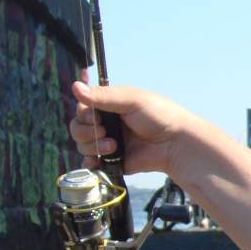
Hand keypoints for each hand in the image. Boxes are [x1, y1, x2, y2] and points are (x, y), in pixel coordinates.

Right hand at [69, 82, 195, 177]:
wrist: (176, 143)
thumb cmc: (159, 115)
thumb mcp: (131, 100)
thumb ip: (103, 96)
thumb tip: (75, 86)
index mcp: (110, 106)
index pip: (82, 108)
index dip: (84, 114)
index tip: (94, 116)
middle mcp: (107, 123)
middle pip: (78, 127)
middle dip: (86, 131)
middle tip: (103, 131)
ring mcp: (108, 143)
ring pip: (83, 145)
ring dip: (92, 146)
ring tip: (113, 146)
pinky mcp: (113, 161)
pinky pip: (92, 163)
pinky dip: (91, 162)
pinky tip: (98, 160)